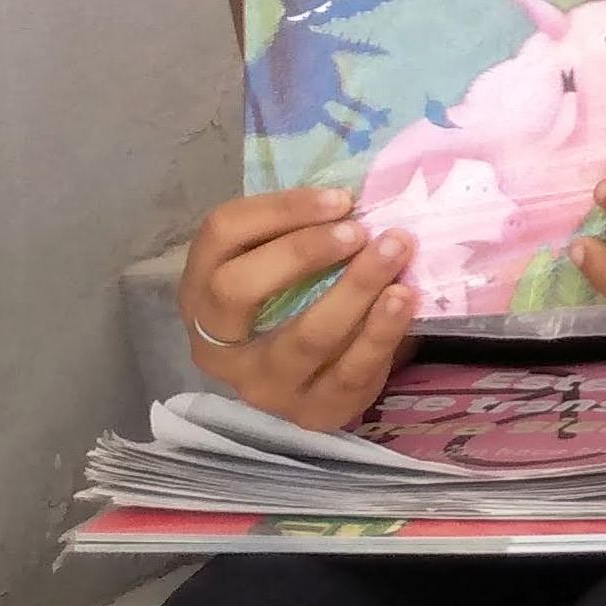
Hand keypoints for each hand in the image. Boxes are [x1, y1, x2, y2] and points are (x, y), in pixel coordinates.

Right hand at [177, 185, 414, 430]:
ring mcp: (262, 385)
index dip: (278, 210)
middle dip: (301, 252)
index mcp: (199, 291)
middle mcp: (216, 343)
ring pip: (303, 336)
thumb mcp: (284, 268)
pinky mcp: (312, 412)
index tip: (341, 198)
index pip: (219, 235)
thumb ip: (301, 234)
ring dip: (355, 288)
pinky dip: (380, 331)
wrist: (323, 379)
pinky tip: (405, 299)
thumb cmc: (302, 303)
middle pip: (238, 289)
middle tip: (359, 230)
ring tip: (395, 251)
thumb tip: (352, 193)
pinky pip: (349, 371)